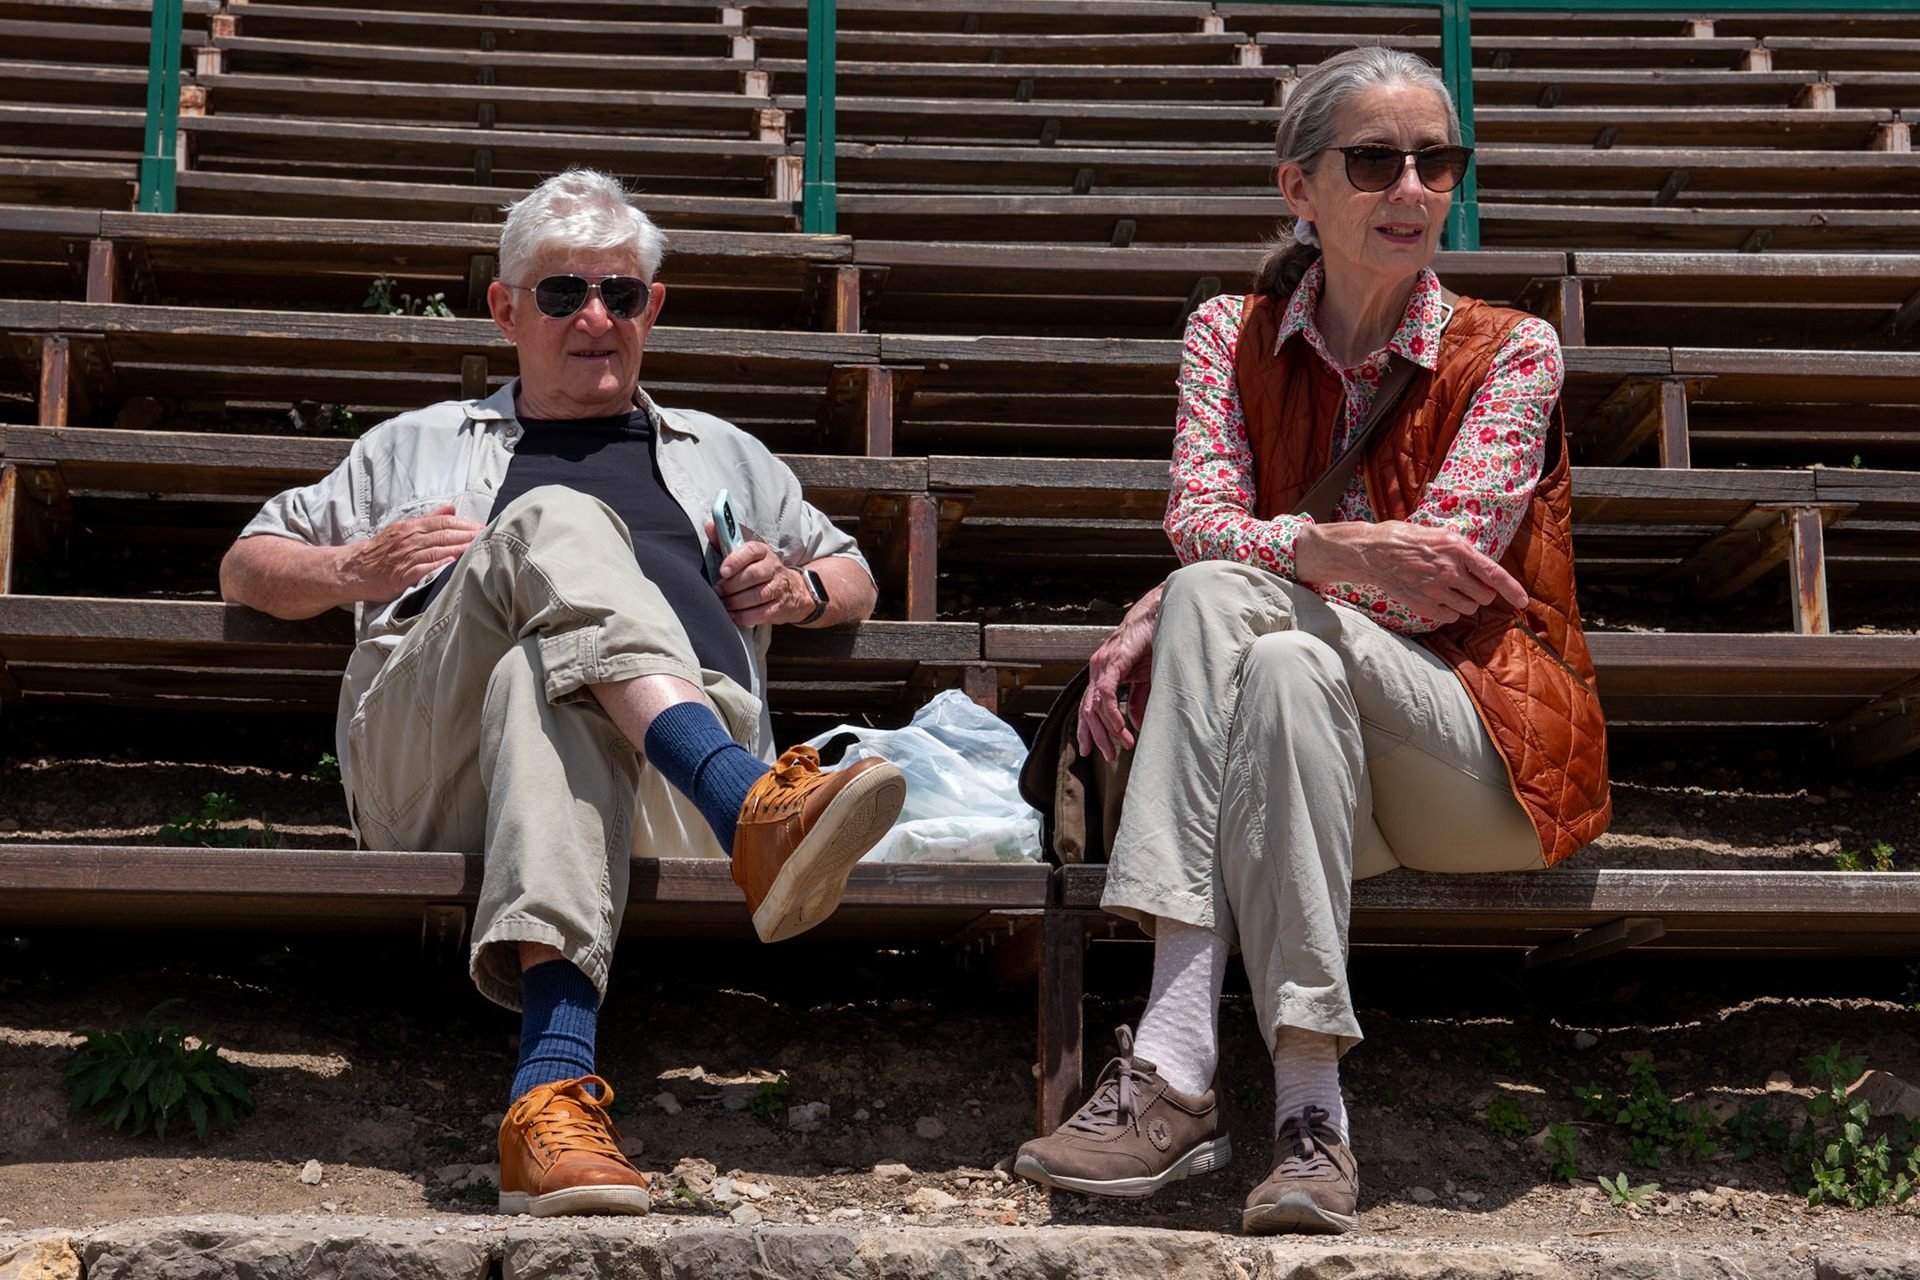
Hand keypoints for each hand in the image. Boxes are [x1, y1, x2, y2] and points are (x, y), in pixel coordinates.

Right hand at [340, 504, 481, 602]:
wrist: (353, 570)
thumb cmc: (382, 551)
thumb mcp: (403, 530)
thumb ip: (428, 519)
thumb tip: (451, 508)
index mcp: (410, 528)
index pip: (442, 522)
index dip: (463, 524)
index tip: (482, 527)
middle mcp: (409, 540)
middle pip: (443, 535)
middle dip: (467, 536)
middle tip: (488, 537)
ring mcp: (405, 557)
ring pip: (437, 550)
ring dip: (459, 549)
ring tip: (478, 549)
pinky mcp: (401, 576)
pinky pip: (423, 568)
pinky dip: (438, 565)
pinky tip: (453, 565)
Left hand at [710, 522, 811, 625]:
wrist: (794, 590)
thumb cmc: (760, 570)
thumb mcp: (746, 554)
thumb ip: (725, 541)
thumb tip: (710, 527)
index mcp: (763, 552)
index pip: (752, 551)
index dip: (737, 560)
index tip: (723, 570)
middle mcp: (773, 568)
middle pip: (754, 575)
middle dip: (732, 585)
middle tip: (717, 590)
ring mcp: (779, 588)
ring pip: (758, 595)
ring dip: (736, 601)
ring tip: (723, 604)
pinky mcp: (780, 607)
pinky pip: (763, 613)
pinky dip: (745, 616)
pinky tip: (732, 616)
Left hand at [1076, 583, 1163, 761]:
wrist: (1162, 614)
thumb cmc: (1154, 641)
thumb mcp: (1146, 678)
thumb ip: (1139, 700)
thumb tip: (1136, 725)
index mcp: (1103, 673)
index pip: (1089, 707)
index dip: (1088, 730)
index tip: (1092, 751)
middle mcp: (1097, 669)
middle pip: (1087, 710)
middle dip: (1096, 736)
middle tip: (1108, 755)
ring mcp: (1102, 664)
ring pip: (1095, 705)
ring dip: (1106, 730)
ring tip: (1120, 745)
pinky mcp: (1113, 661)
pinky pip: (1105, 694)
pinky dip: (1112, 714)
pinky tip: (1120, 728)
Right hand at [1293, 520, 1527, 624]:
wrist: (1373, 552)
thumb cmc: (1406, 539)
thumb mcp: (1439, 536)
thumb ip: (1462, 553)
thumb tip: (1481, 570)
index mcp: (1458, 549)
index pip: (1494, 574)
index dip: (1512, 590)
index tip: (1523, 601)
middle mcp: (1450, 570)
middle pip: (1483, 596)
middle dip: (1480, 593)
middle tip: (1466, 585)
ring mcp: (1436, 589)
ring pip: (1468, 608)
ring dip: (1464, 602)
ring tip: (1446, 589)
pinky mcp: (1423, 604)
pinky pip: (1450, 616)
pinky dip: (1448, 611)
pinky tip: (1435, 598)